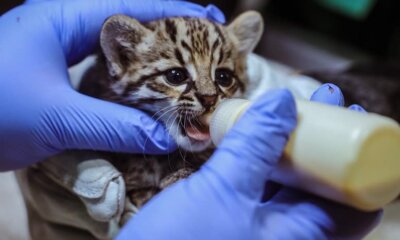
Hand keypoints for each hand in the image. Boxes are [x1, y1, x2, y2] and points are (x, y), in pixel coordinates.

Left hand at [0, 0, 224, 170]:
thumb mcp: (58, 118)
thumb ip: (118, 126)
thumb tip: (170, 138)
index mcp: (67, 17)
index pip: (136, 5)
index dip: (180, 13)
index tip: (215, 24)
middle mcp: (66, 25)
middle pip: (133, 22)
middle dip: (172, 36)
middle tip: (207, 53)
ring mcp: (60, 48)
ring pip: (120, 48)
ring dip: (153, 60)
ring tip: (186, 71)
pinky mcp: (56, 71)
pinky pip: (105, 69)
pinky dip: (131, 80)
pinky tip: (146, 92)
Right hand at [117, 85, 379, 239]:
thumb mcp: (222, 191)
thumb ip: (254, 146)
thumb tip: (283, 101)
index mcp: (301, 237)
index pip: (356, 200)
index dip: (361, 155)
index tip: (352, 114)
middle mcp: (287, 237)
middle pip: (324, 185)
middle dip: (325, 140)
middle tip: (322, 102)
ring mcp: (260, 231)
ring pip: (290, 184)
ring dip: (292, 146)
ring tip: (289, 110)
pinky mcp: (235, 223)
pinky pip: (260, 187)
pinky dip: (262, 160)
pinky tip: (254, 136)